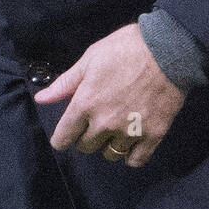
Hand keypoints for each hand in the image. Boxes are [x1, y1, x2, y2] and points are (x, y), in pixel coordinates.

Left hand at [33, 22, 185, 167]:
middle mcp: (105, 123)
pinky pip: (136, 160)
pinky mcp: (153, 135)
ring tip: (114, 130)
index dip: (61, 138)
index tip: (65, 135)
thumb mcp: (89, 59)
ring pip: (110, 154)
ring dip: (108, 146)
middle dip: (85, 137)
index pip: (64, 137)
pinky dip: (130, 156)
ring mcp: (130, 131)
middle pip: (86, 147)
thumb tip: (41, 99)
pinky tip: (130, 144)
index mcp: (85, 103)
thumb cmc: (124, 49)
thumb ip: (65, 83)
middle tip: (94, 123)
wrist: (167, 49)